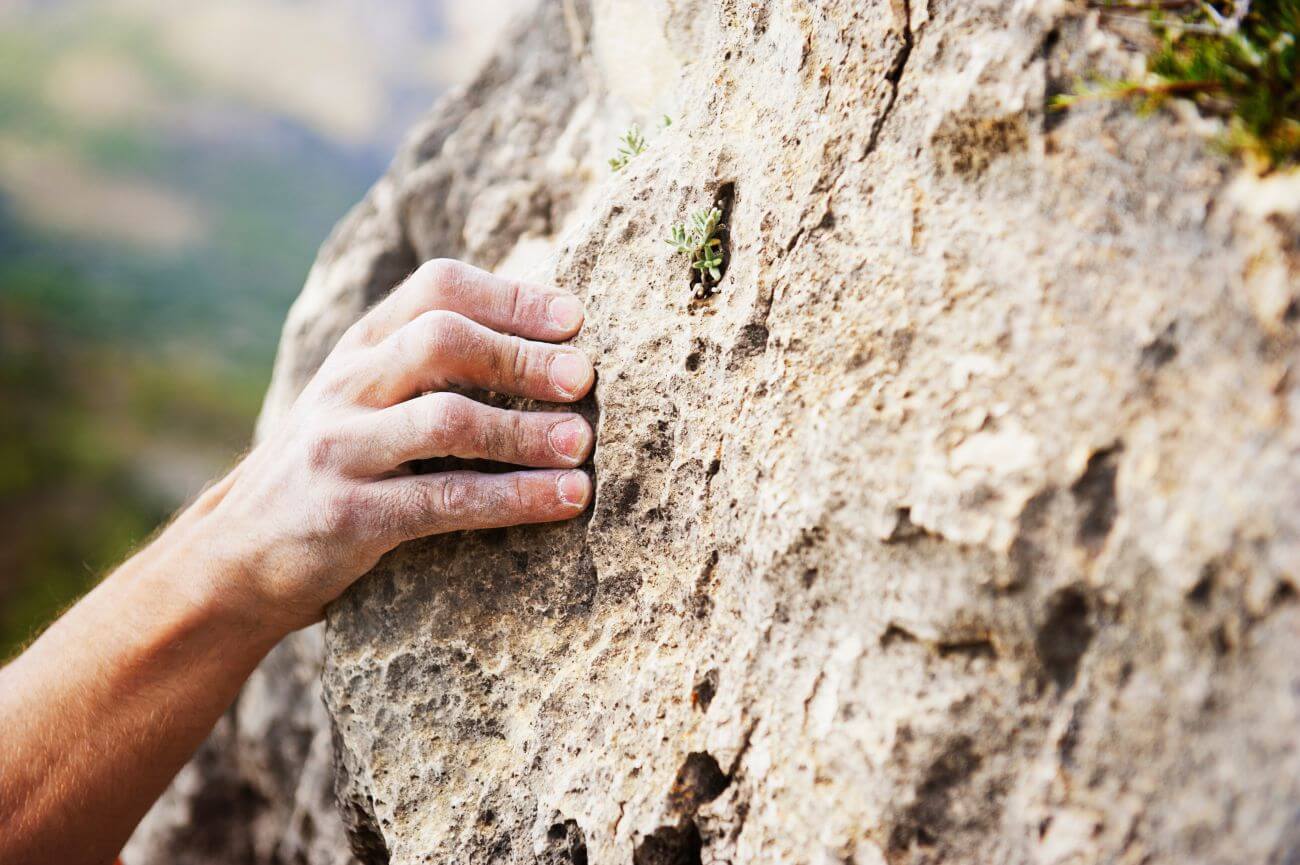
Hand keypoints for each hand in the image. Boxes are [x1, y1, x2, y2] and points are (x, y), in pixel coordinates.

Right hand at [193, 259, 594, 633]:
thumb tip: (542, 343)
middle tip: (584, 378)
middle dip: (521, 357)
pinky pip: (447, 500)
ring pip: (449, 421)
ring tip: (581, 444)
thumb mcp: (360, 399)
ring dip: (526, 432)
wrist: (231, 557)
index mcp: (359, 348)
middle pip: (443, 341)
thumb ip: (421, 363)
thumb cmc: (328, 469)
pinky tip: (565, 499)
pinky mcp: (349, 517)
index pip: (436, 289)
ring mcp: (341, 449)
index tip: (572, 318)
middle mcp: (346, 386)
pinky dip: (517, 497)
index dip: (511, 296)